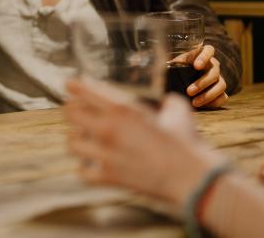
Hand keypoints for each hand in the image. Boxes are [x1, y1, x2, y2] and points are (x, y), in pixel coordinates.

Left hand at [65, 78, 224, 205]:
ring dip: (77, 139)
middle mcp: (108, 129)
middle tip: (77, 112)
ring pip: (71, 142)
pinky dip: (85, 168)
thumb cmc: (187, 142)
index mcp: (122, 109)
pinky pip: (82, 171)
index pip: (85, 91)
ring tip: (85, 138)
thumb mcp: (177, 110)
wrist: (193, 178)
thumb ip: (165, 101)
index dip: (74, 86)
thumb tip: (164, 100)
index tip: (70, 84)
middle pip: (71, 114)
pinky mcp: (109, 177)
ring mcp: (106, 154)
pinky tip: (92, 165)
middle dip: (73, 111)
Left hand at [177, 44, 227, 108]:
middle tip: (189, 91)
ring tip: (194, 102)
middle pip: (214, 72)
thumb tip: (161, 68)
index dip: (204, 57)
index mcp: (202, 55)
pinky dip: (214, 102)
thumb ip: (173, 64)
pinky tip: (203, 105)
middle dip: (202, 83)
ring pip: (221, 85)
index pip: (209, 50)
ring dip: (208, 95)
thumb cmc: (178, 70)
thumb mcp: (175, 65)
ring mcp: (219, 79)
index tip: (196, 66)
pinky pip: (223, 97)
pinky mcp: (221, 92)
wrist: (181, 82)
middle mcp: (213, 66)